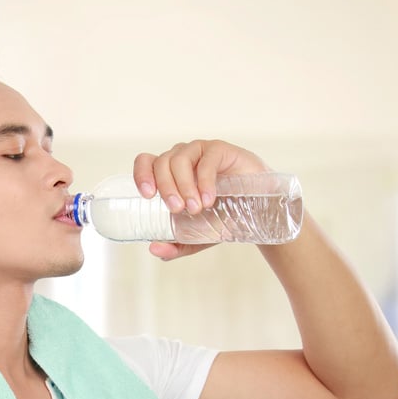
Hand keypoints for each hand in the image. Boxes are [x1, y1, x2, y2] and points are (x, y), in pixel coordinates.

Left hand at [133, 140, 269, 259]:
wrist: (256, 214)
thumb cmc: (221, 219)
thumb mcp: (194, 239)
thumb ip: (174, 246)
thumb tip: (154, 249)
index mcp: (168, 174)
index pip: (145, 162)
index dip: (141, 174)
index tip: (148, 196)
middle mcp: (181, 159)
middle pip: (161, 163)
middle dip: (166, 188)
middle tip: (177, 210)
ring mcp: (200, 152)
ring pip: (179, 159)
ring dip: (183, 185)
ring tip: (195, 208)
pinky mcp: (220, 150)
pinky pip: (206, 160)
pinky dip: (204, 181)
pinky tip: (209, 200)